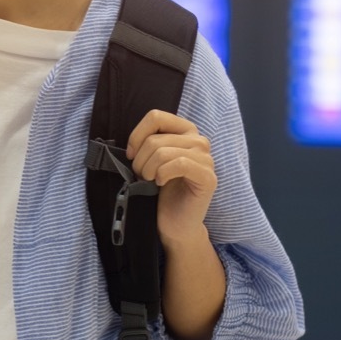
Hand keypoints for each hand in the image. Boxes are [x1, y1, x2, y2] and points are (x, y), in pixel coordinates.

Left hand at [125, 109, 216, 246]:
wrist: (175, 223)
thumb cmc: (161, 190)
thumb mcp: (151, 159)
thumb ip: (148, 142)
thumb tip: (133, 143)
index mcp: (185, 131)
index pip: (155, 116)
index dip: (137, 136)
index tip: (132, 155)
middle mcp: (199, 140)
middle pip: (155, 139)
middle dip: (140, 160)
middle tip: (142, 176)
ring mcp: (206, 159)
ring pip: (163, 152)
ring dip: (148, 169)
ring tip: (150, 181)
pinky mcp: (208, 177)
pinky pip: (179, 164)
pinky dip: (162, 174)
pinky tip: (161, 184)